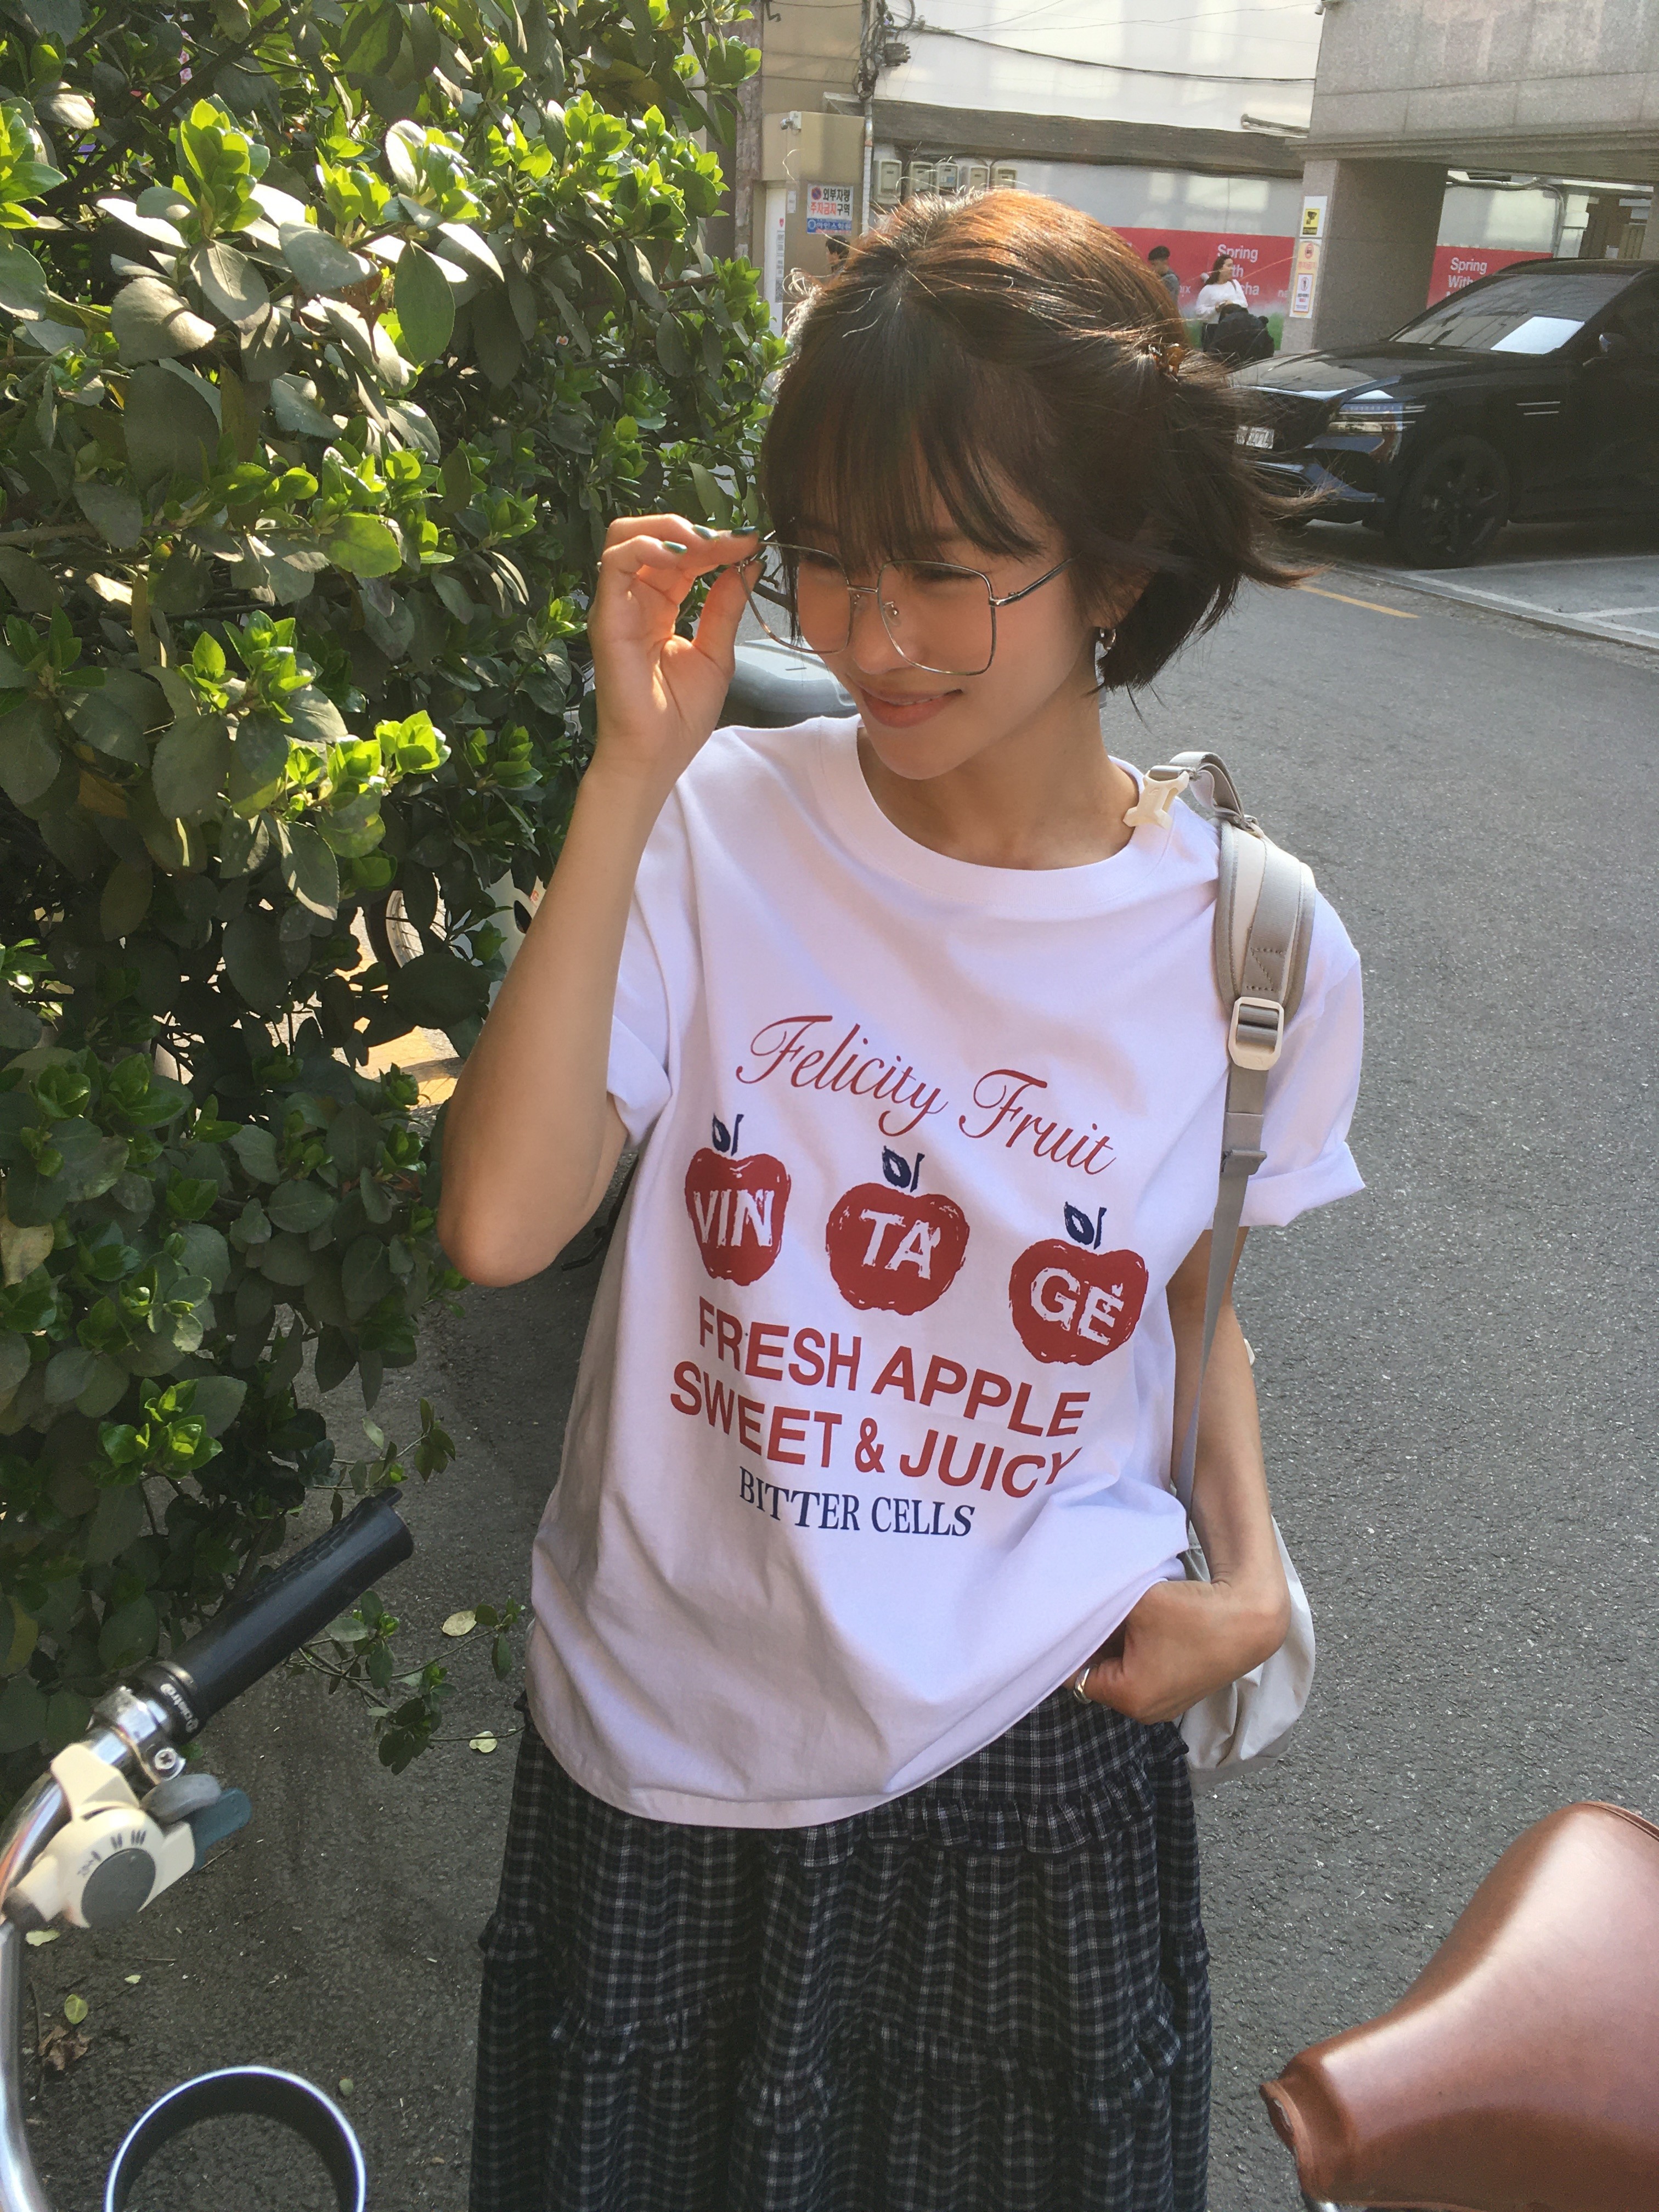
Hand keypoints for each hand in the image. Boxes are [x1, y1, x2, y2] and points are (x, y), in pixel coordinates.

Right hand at [587, 514, 759, 791]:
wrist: (655, 756)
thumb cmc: (679, 717)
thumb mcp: (715, 653)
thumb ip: (726, 606)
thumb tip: (748, 564)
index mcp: (660, 606)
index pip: (683, 556)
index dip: (716, 542)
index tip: (751, 543)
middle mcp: (635, 600)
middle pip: (652, 535)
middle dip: (694, 529)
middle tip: (730, 540)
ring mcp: (618, 606)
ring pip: (627, 536)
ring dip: (669, 529)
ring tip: (704, 543)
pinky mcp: (607, 616)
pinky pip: (615, 562)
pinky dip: (646, 546)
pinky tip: (679, 556)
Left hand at [1075, 1574, 1288, 1724]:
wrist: (1249, 1617)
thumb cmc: (1193, 1612)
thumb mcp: (1134, 1603)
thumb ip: (1094, 1608)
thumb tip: (1065, 1606)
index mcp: (1129, 1697)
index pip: (1074, 1673)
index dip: (1068, 1643)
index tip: (1066, 1618)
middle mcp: (1145, 1711)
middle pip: (1097, 1675)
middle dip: (1092, 1645)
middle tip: (1093, 1611)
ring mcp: (1164, 1705)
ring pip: (1119, 1673)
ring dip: (1115, 1647)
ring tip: (1122, 1616)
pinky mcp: (1178, 1693)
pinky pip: (1141, 1673)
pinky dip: (1135, 1652)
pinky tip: (1141, 1625)